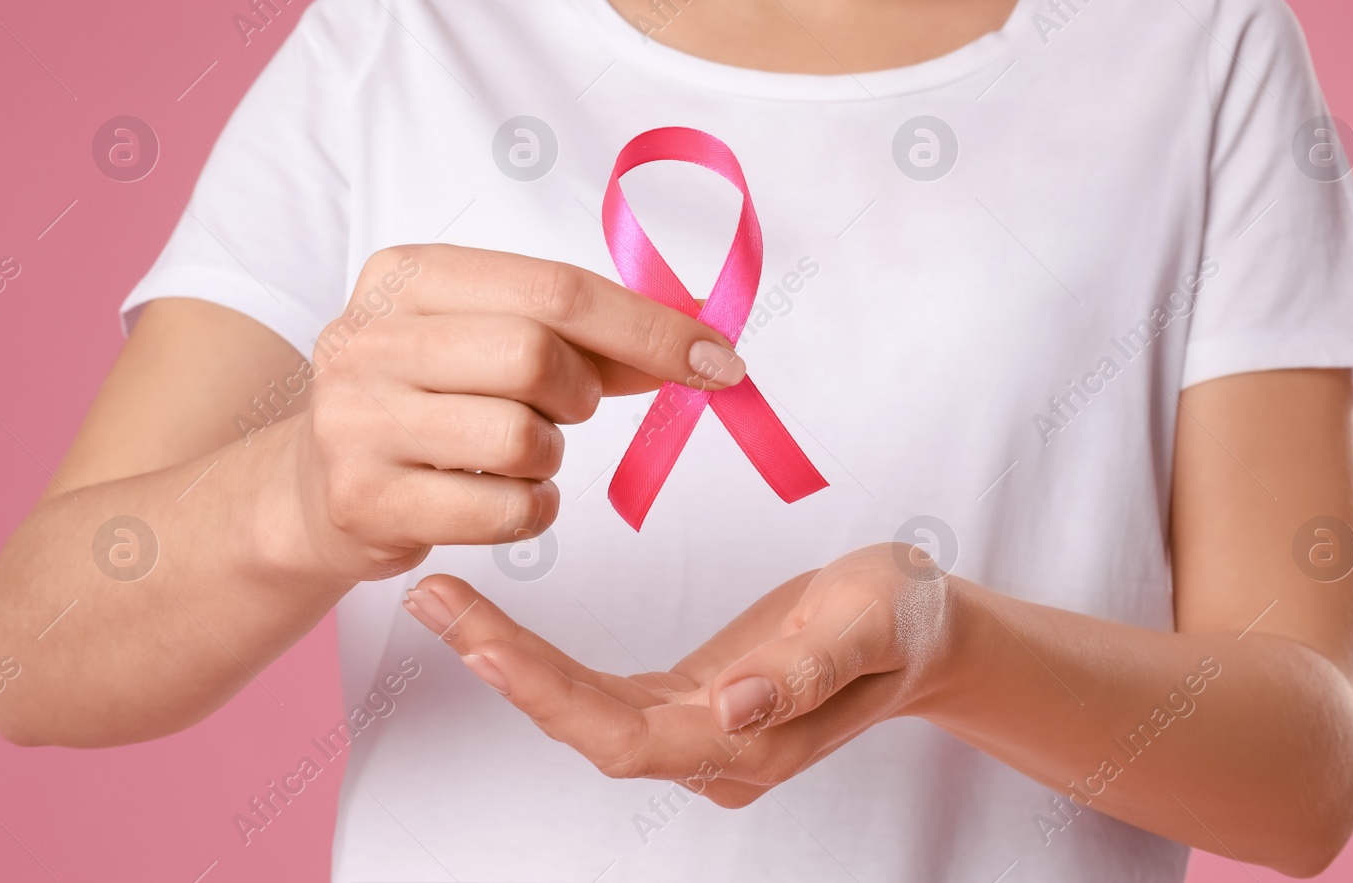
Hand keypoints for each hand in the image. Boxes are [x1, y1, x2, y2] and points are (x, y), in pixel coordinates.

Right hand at [287, 244, 745, 582]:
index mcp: (408, 274)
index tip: (720, 360)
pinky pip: (504, 511)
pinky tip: (499, 499)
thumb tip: (702, 344)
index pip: (556, 288)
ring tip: (515, 454)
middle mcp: (369, 336)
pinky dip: (530, 511)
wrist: (314, 487)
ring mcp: (356, 419)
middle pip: (538, 356)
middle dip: (582, 393)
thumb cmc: (430, 402)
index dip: (651, 327)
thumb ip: (585, 336)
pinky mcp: (363, 498)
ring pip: (523, 438)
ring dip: (550, 457)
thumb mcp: (488, 341)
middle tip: (566, 409)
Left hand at [402, 543, 960, 805]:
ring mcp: (698, 731)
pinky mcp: (688, 701)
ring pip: (583, 712)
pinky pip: (600, 692)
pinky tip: (500, 628)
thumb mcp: (869, 622)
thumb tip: (733, 707)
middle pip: (586, 726)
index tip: (481, 640)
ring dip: (511, 663)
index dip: (547, 694)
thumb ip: (805, 670)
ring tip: (443, 603)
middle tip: (431, 602)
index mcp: (750, 742)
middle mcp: (713, 750)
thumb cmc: (901, 619)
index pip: (625, 735)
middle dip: (503, 669)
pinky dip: (544, 661)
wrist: (921, 629)